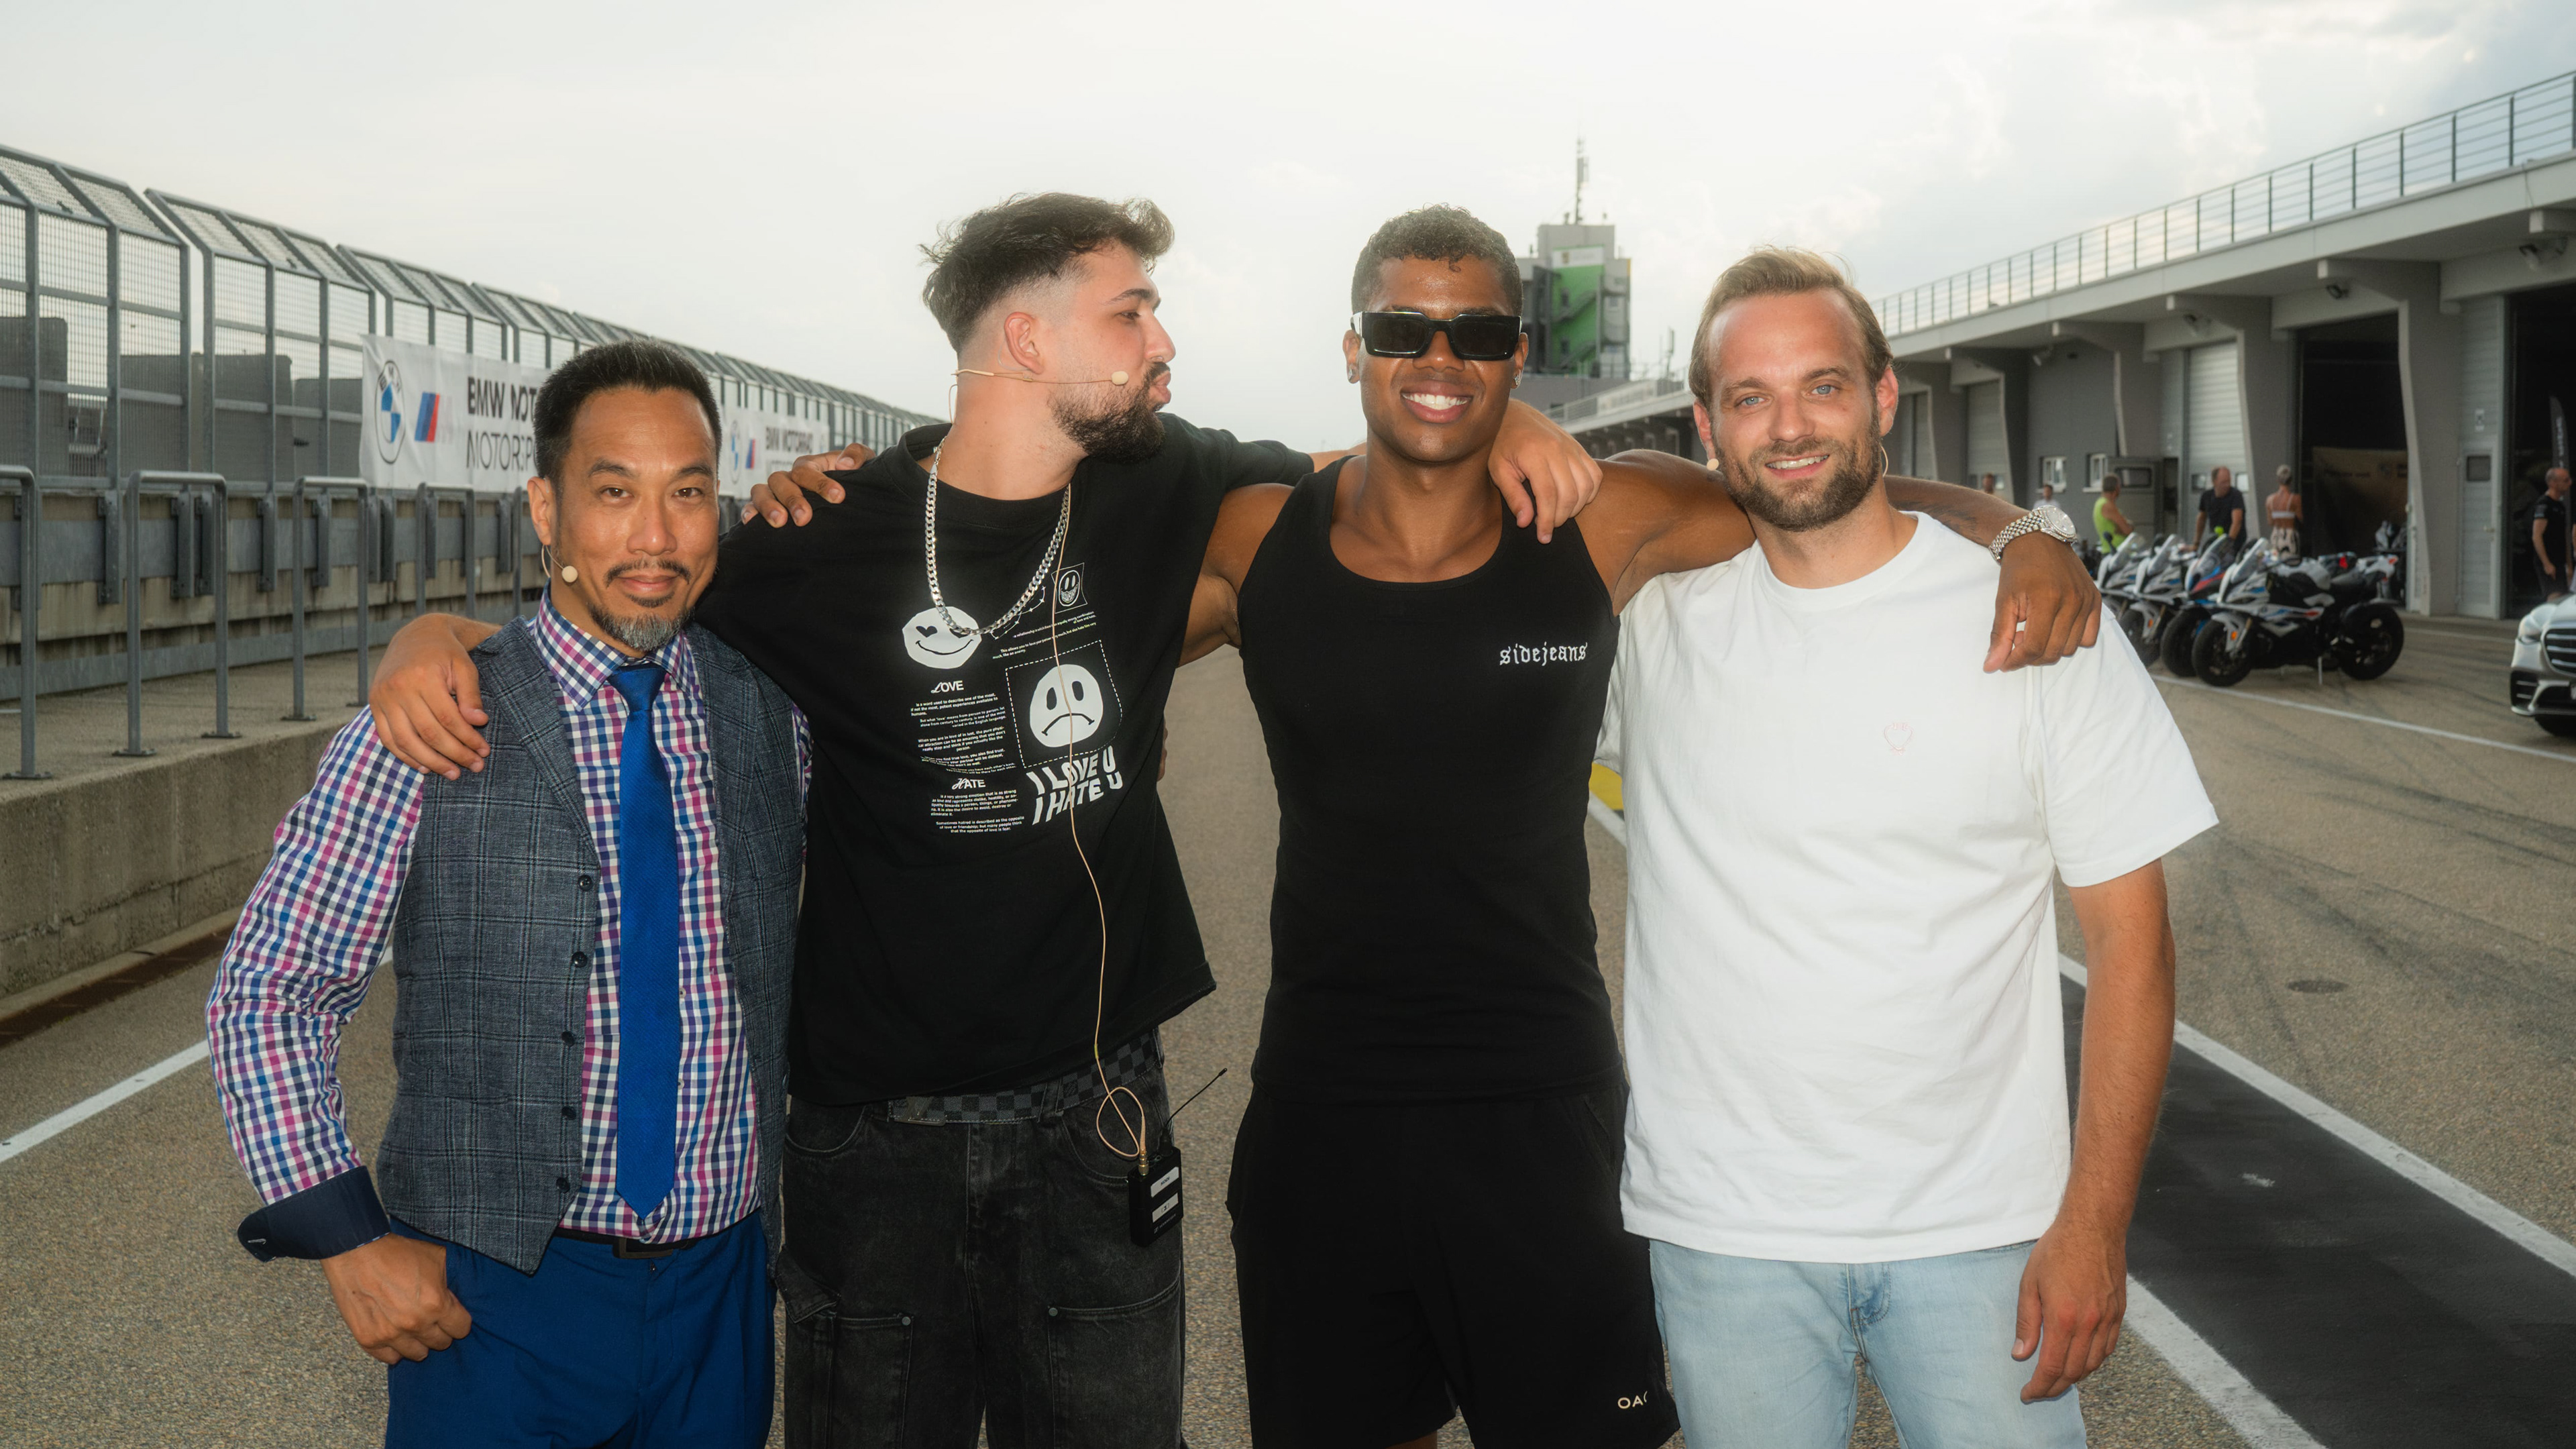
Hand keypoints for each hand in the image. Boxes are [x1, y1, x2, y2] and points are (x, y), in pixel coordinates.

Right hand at [319, 1234, 471, 1364]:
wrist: (357, 1252)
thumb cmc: (398, 1252)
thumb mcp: (437, 1258)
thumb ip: (452, 1282)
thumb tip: (458, 1298)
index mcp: (436, 1305)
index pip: (461, 1329)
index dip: (458, 1320)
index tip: (451, 1314)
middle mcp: (415, 1324)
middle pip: (440, 1343)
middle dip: (439, 1330)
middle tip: (430, 1318)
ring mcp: (390, 1335)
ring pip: (417, 1354)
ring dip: (418, 1342)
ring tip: (412, 1327)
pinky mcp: (368, 1339)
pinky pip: (389, 1358)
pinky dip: (394, 1349)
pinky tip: (394, 1334)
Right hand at [370, 617, 491, 777]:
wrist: (415, 636)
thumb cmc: (445, 653)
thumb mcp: (465, 667)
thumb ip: (471, 695)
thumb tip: (478, 722)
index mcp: (423, 677)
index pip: (449, 719)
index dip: (468, 739)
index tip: (484, 751)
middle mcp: (398, 688)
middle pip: (428, 733)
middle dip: (454, 754)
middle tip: (475, 766)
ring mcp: (382, 698)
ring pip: (406, 741)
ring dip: (431, 762)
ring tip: (452, 773)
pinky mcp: (374, 705)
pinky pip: (388, 738)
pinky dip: (405, 756)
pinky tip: (425, 767)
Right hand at [744, 445, 873, 526]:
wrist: (852, 499)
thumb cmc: (855, 479)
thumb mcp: (864, 463)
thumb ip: (857, 455)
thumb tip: (844, 464)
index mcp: (810, 466)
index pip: (807, 470)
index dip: (820, 483)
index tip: (838, 497)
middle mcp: (789, 478)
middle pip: (780, 481)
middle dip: (792, 499)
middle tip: (805, 518)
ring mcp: (776, 493)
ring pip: (761, 491)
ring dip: (768, 506)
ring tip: (780, 522)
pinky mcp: (768, 509)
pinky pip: (751, 507)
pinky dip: (749, 512)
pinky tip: (752, 522)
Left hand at [1490, 401, 1602, 543]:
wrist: (1514, 415)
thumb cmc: (1501, 444)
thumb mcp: (1498, 469)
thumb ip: (1513, 496)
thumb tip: (1526, 522)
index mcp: (1534, 453)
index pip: (1548, 495)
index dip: (1547, 521)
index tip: (1543, 537)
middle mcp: (1557, 448)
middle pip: (1570, 494)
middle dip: (1561, 518)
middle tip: (1548, 528)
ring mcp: (1571, 447)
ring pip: (1587, 486)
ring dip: (1576, 507)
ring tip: (1559, 515)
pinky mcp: (1579, 448)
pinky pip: (1595, 475)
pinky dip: (1589, 492)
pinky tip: (1574, 500)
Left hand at [1987, 534, 2102, 672]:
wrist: (2038, 540)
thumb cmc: (2018, 569)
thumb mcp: (2003, 601)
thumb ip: (2000, 636)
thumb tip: (1991, 667)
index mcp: (2047, 599)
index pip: (2035, 647)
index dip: (2016, 661)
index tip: (2004, 662)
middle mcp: (2072, 601)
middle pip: (2053, 652)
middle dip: (2031, 656)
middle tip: (2017, 640)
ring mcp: (2087, 601)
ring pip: (2070, 648)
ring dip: (2049, 649)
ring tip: (2034, 631)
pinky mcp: (2095, 601)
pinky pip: (2089, 638)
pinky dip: (2071, 640)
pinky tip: (2054, 628)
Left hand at [2013, 1221, 2125, 1400]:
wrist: (2093, 1227)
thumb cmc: (2057, 1250)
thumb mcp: (2030, 1283)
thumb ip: (2027, 1322)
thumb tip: (2021, 1354)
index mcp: (2064, 1318)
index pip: (2052, 1367)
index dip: (2039, 1386)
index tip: (2027, 1394)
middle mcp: (2089, 1324)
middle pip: (2074, 1371)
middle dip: (2055, 1387)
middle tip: (2039, 1390)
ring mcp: (2107, 1320)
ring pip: (2093, 1364)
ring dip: (2075, 1377)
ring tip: (2057, 1379)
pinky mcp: (2119, 1313)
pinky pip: (2108, 1349)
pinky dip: (2094, 1362)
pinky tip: (2081, 1360)